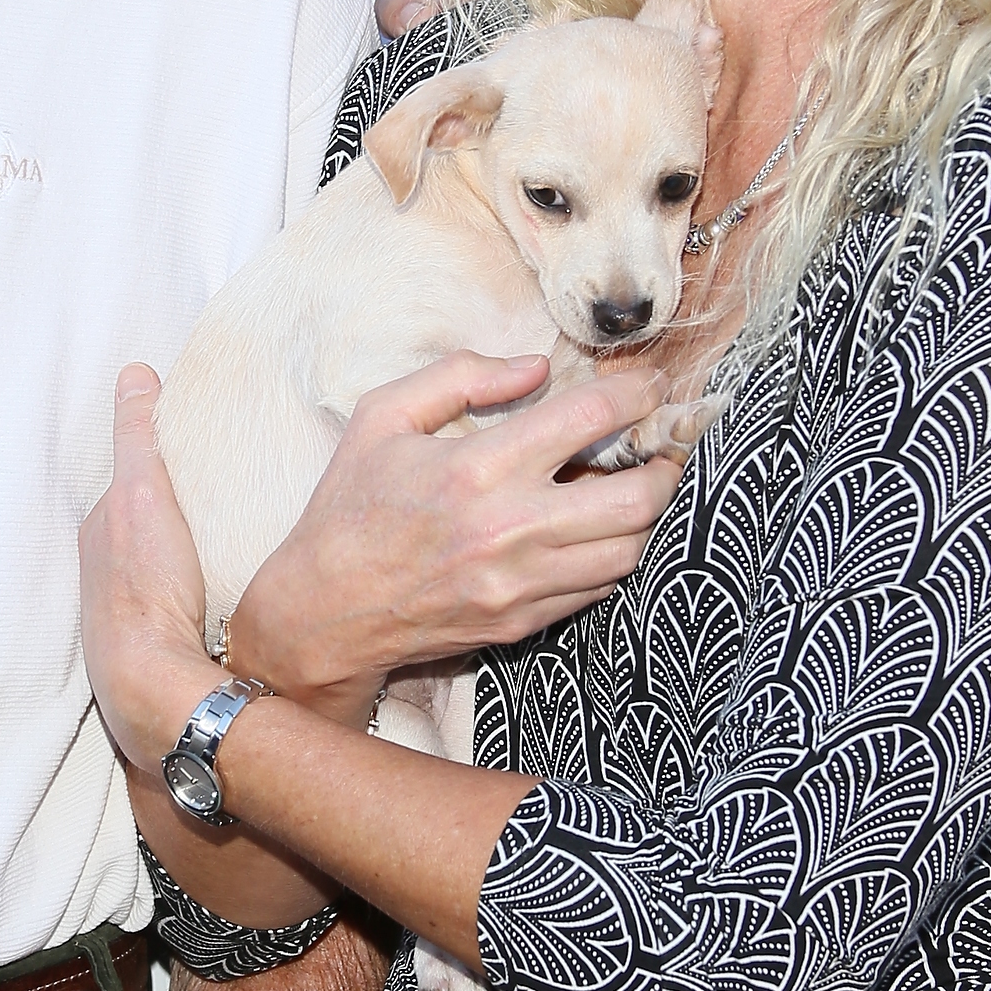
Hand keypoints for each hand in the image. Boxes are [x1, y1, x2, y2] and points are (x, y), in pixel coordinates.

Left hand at [79, 365, 219, 776]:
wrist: (154, 680)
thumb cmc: (143, 585)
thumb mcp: (141, 490)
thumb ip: (137, 433)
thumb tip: (135, 372)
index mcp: (102, 533)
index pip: (128, 484)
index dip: (155, 466)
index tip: (189, 452)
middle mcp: (109, 574)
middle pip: (146, 529)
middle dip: (174, 511)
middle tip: (221, 493)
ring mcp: (137, 614)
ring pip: (166, 569)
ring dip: (191, 554)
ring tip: (237, 538)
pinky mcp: (168, 646)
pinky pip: (187, 605)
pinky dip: (202, 590)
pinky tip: (233, 591)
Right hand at [229, 349, 687, 714]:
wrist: (324, 609)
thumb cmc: (350, 505)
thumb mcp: (382, 416)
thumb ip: (460, 376)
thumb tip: (534, 368)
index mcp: (476, 467)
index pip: (590, 418)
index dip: (637, 393)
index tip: (650, 385)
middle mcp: (508, 529)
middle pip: (635, 498)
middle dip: (666, 464)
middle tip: (663, 444)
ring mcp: (519, 583)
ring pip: (628, 550)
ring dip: (646, 516)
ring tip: (638, 487)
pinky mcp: (521, 621)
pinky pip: (598, 589)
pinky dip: (612, 555)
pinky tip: (596, 531)